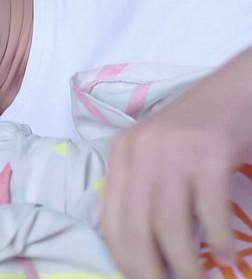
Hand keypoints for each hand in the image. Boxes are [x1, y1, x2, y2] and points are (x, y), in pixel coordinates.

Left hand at [101, 52, 251, 278]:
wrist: (236, 87)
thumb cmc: (197, 127)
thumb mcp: (156, 153)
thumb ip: (144, 188)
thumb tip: (144, 248)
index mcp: (121, 153)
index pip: (110, 218)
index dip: (122, 257)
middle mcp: (140, 151)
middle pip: (135, 226)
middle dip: (149, 268)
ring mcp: (173, 150)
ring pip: (168, 223)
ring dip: (184, 261)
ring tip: (196, 278)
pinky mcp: (209, 151)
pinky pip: (208, 209)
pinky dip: (218, 236)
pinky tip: (226, 250)